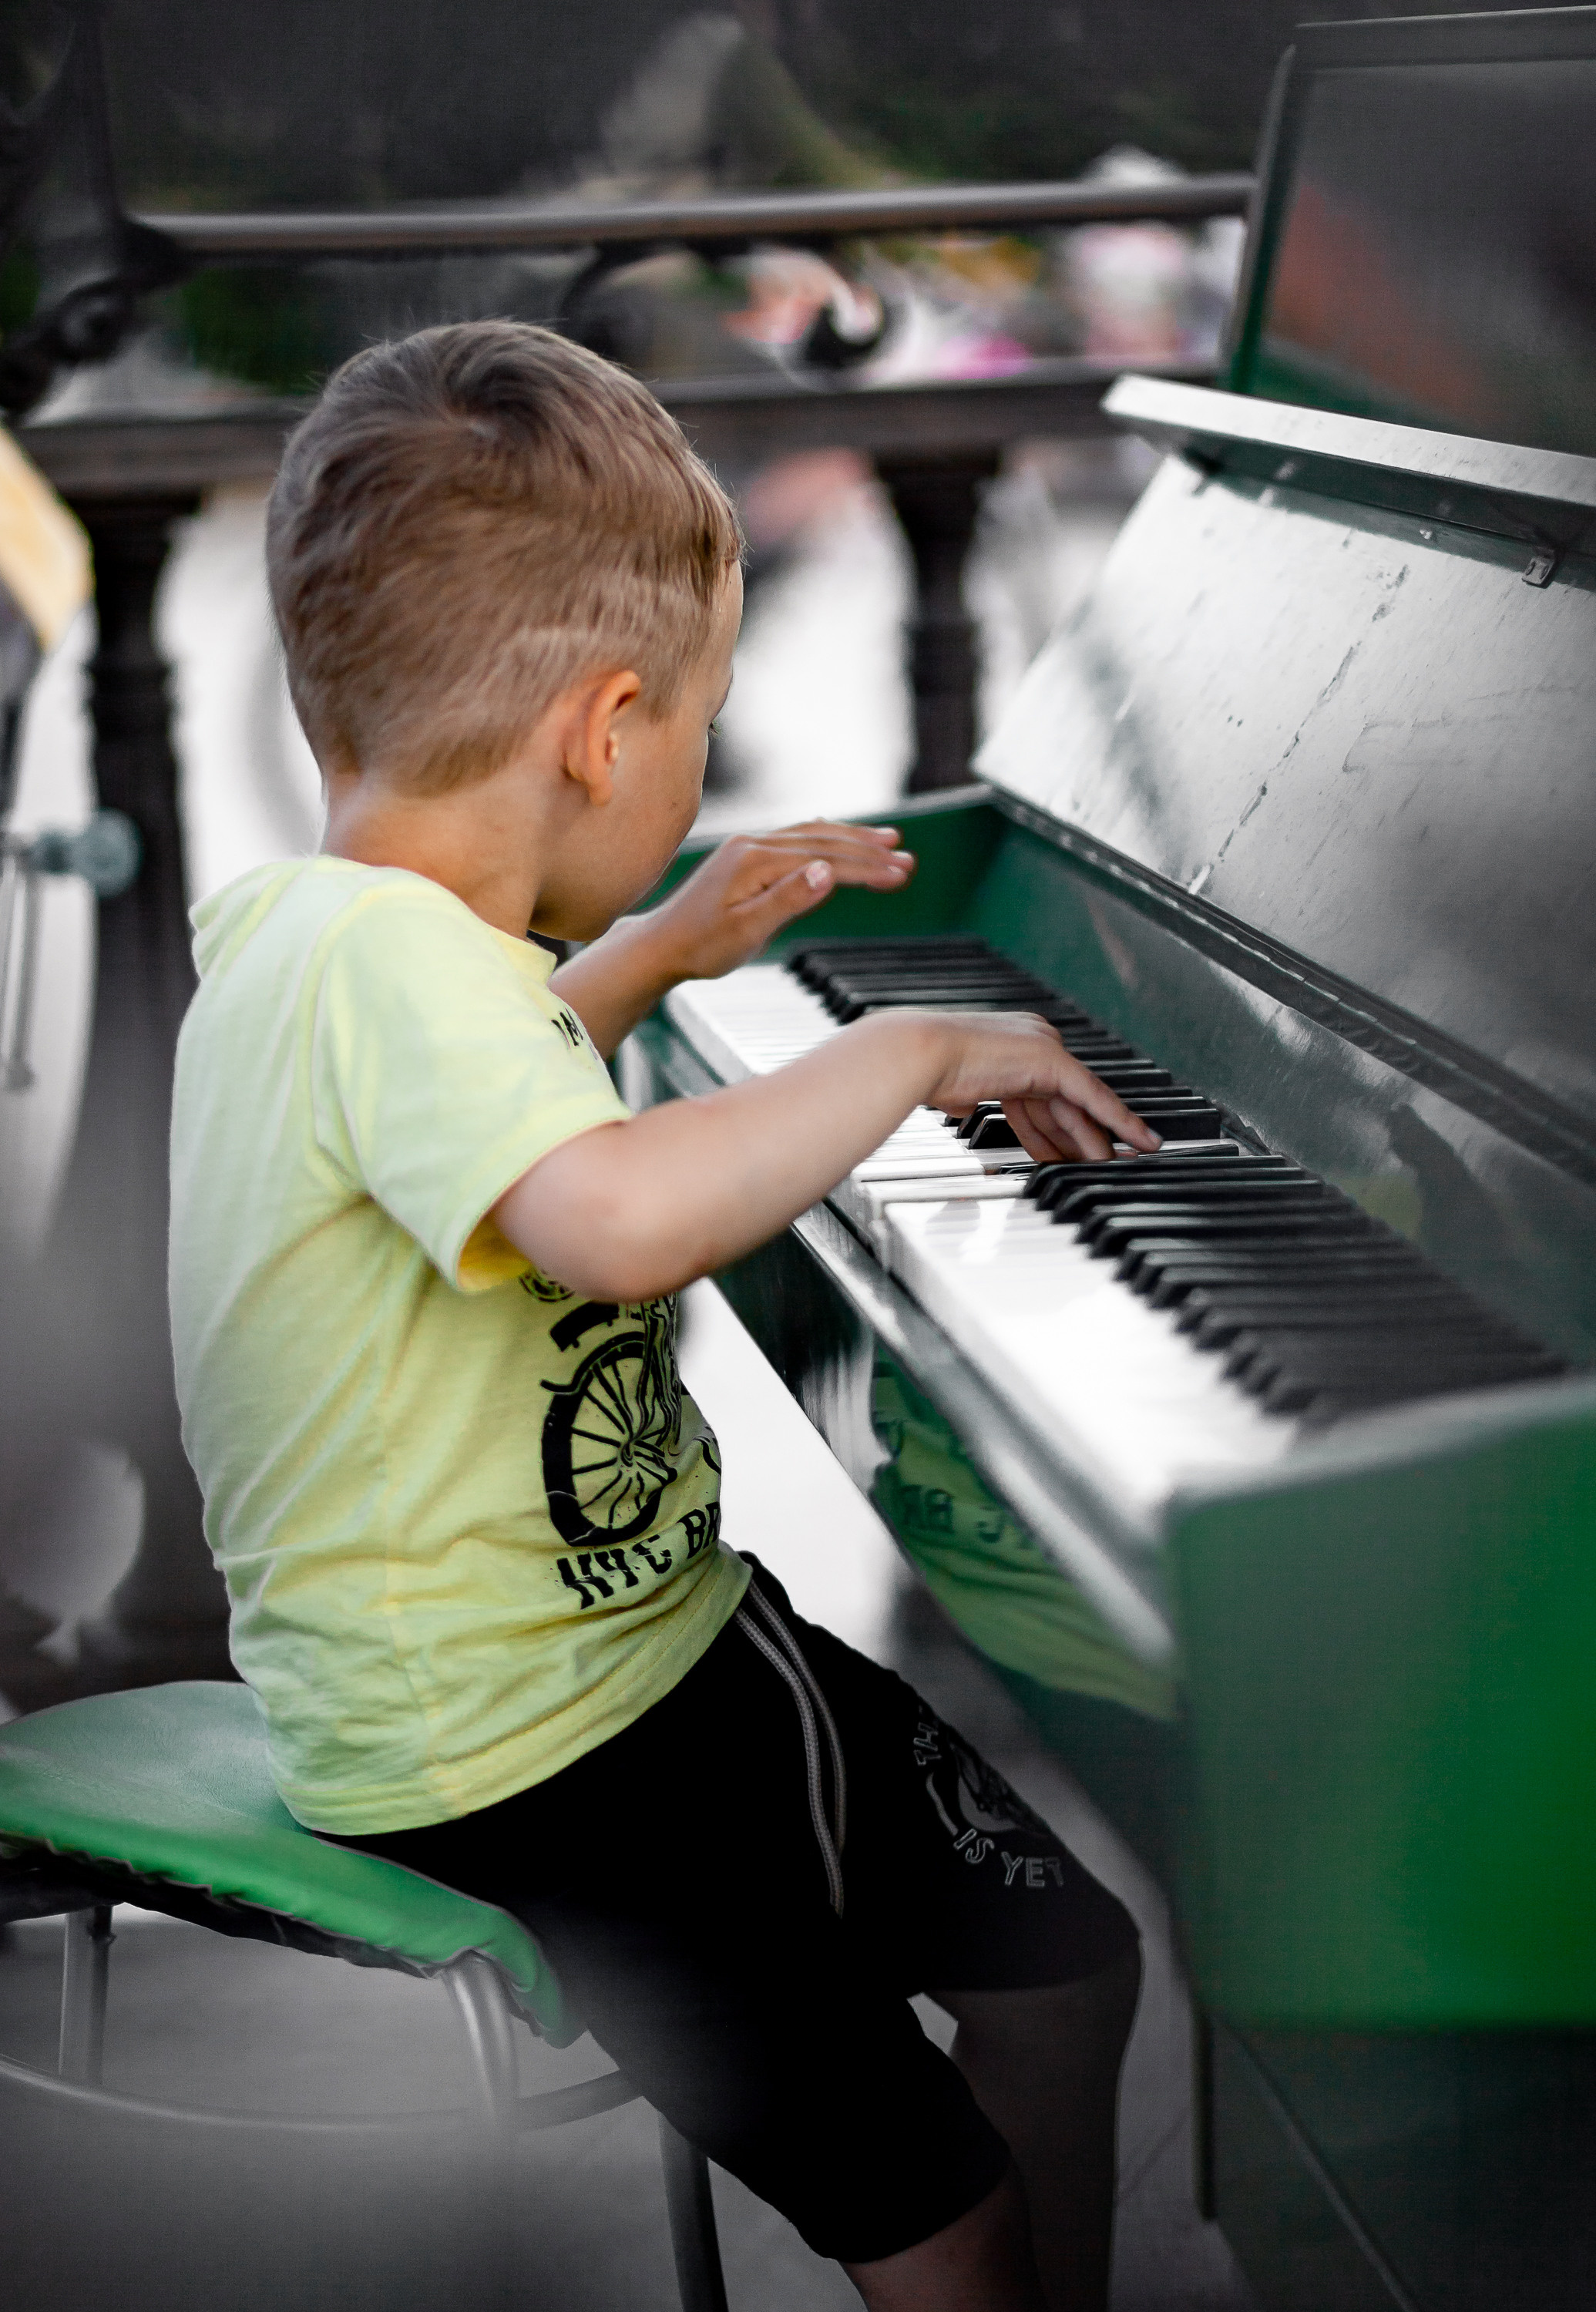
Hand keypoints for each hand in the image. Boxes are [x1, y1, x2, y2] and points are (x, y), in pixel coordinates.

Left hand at [646, 819, 914, 982]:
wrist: (660, 945)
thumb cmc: (700, 947)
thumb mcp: (746, 931)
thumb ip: (788, 900)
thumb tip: (826, 871)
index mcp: (755, 860)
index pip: (825, 860)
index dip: (866, 867)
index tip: (901, 873)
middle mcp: (753, 844)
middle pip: (823, 841)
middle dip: (869, 850)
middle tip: (907, 858)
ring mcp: (748, 847)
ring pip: (811, 835)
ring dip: (852, 839)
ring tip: (889, 841)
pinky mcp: (745, 856)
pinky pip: (795, 838)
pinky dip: (826, 838)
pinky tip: (840, 839)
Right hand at [920, 1010, 1162, 1164]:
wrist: (917, 1056)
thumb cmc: (924, 1073)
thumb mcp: (955, 1088)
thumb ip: (969, 1096)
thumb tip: (962, 1107)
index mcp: (1012, 1044)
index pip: (1043, 1094)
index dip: (1058, 1128)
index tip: (1072, 1150)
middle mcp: (1034, 1039)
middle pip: (1065, 1103)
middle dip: (1082, 1139)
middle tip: (1103, 1165)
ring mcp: (1045, 1047)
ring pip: (1080, 1107)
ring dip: (1098, 1142)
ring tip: (1116, 1168)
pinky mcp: (1052, 1061)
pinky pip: (1094, 1098)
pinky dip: (1120, 1122)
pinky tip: (1140, 1140)